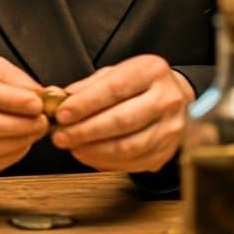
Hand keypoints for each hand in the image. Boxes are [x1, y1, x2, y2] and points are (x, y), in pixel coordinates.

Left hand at [52, 55, 193, 172]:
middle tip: (60, 136)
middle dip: (85, 130)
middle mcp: (167, 99)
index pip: (115, 88)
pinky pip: (132, 162)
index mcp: (152, 71)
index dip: (85, 104)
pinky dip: (104, 161)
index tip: (61, 114)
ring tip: (70, 146)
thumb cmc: (136, 84)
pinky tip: (86, 154)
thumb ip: (87, 86)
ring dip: (93, 149)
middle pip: (122, 120)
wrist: (173, 98)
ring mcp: (171, 128)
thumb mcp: (113, 73)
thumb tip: (59, 100)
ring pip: (128, 146)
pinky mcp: (167, 152)